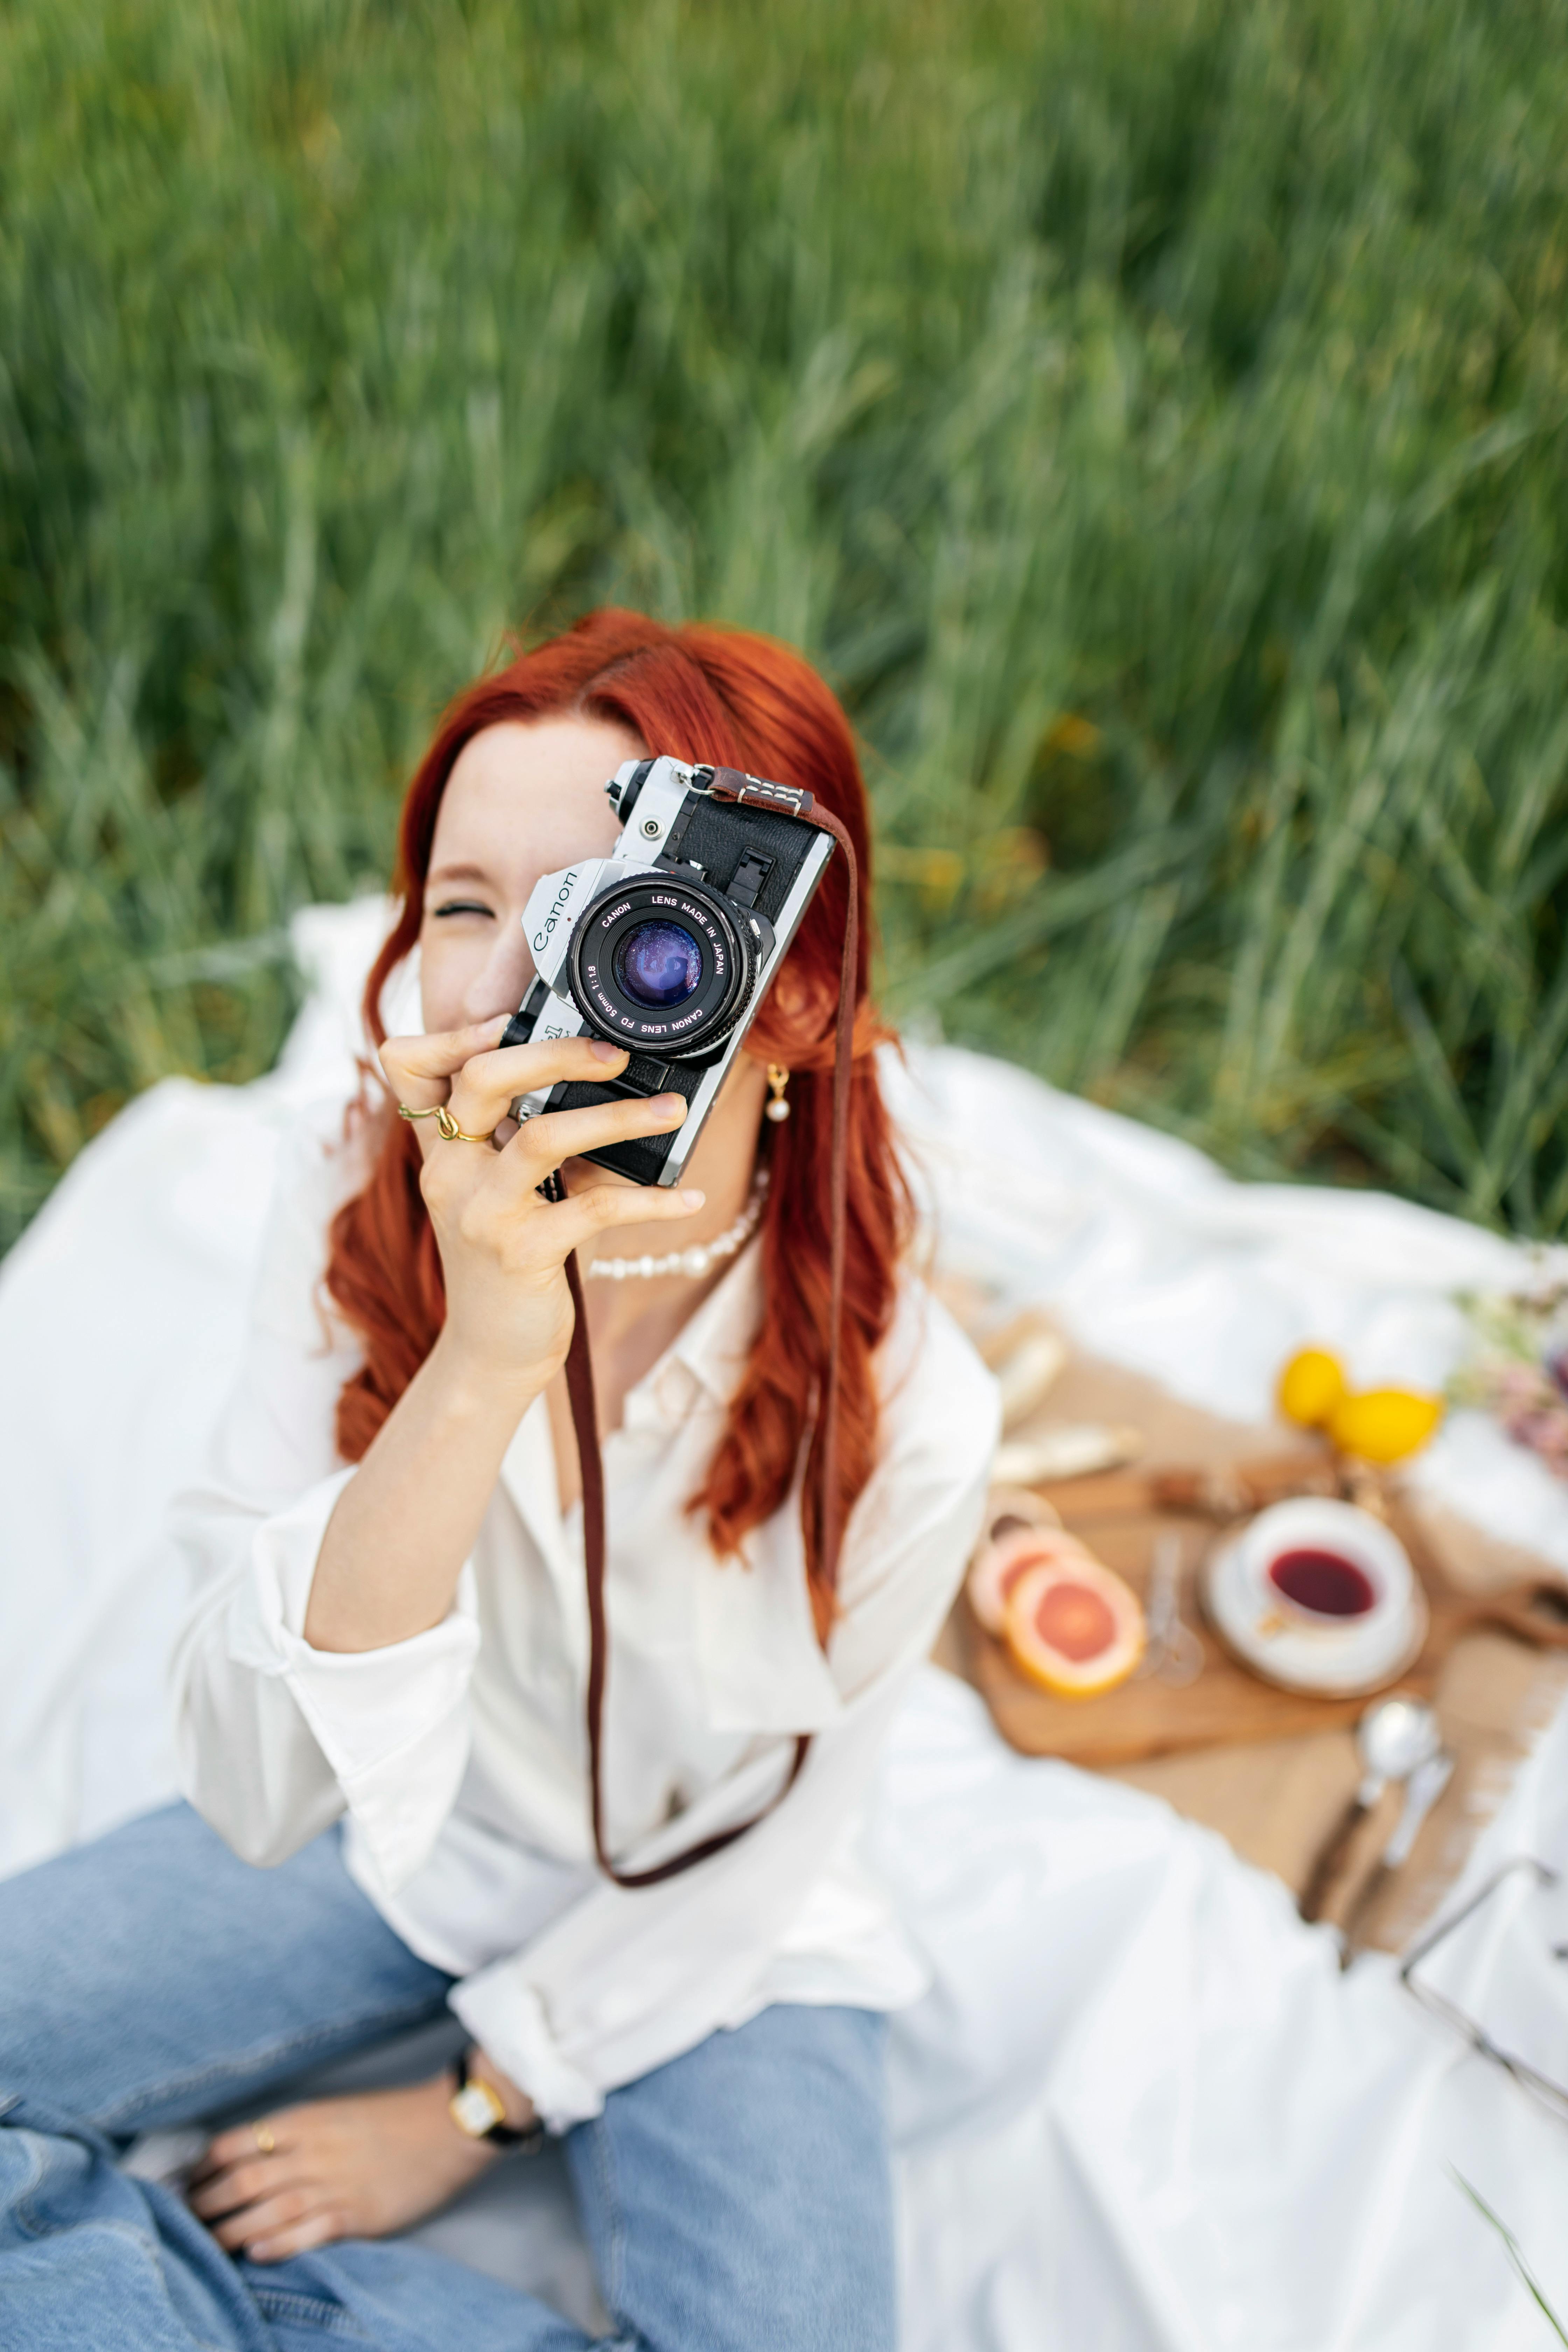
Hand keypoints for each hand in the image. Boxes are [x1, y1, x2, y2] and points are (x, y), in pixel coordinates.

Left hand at [186, 2076, 504, 2262]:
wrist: (448, 2126)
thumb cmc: (392, 2118)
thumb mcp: (336, 2113)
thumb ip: (295, 2135)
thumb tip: (247, 2158)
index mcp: (306, 2120)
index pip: (236, 2143)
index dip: (202, 2167)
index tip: (184, 2184)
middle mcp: (314, 2151)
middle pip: (243, 2179)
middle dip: (205, 2203)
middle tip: (183, 2220)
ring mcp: (335, 2184)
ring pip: (267, 2210)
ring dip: (230, 2231)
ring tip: (207, 2245)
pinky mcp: (358, 2214)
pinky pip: (307, 2232)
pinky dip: (278, 2244)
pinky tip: (256, 2252)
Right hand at [381, 1018, 705, 1391]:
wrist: (491, 1352)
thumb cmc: (507, 1263)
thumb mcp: (501, 1193)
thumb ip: (527, 1140)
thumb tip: (604, 1085)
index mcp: (441, 1151)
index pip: (410, 1067)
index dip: (453, 1032)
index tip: (512, 1020)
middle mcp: (451, 1174)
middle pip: (482, 1078)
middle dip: (553, 1051)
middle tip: (614, 1052)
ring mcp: (483, 1214)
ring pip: (544, 1134)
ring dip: (619, 1116)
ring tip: (673, 1109)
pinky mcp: (523, 1254)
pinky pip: (595, 1207)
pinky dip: (652, 1200)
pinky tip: (689, 1200)